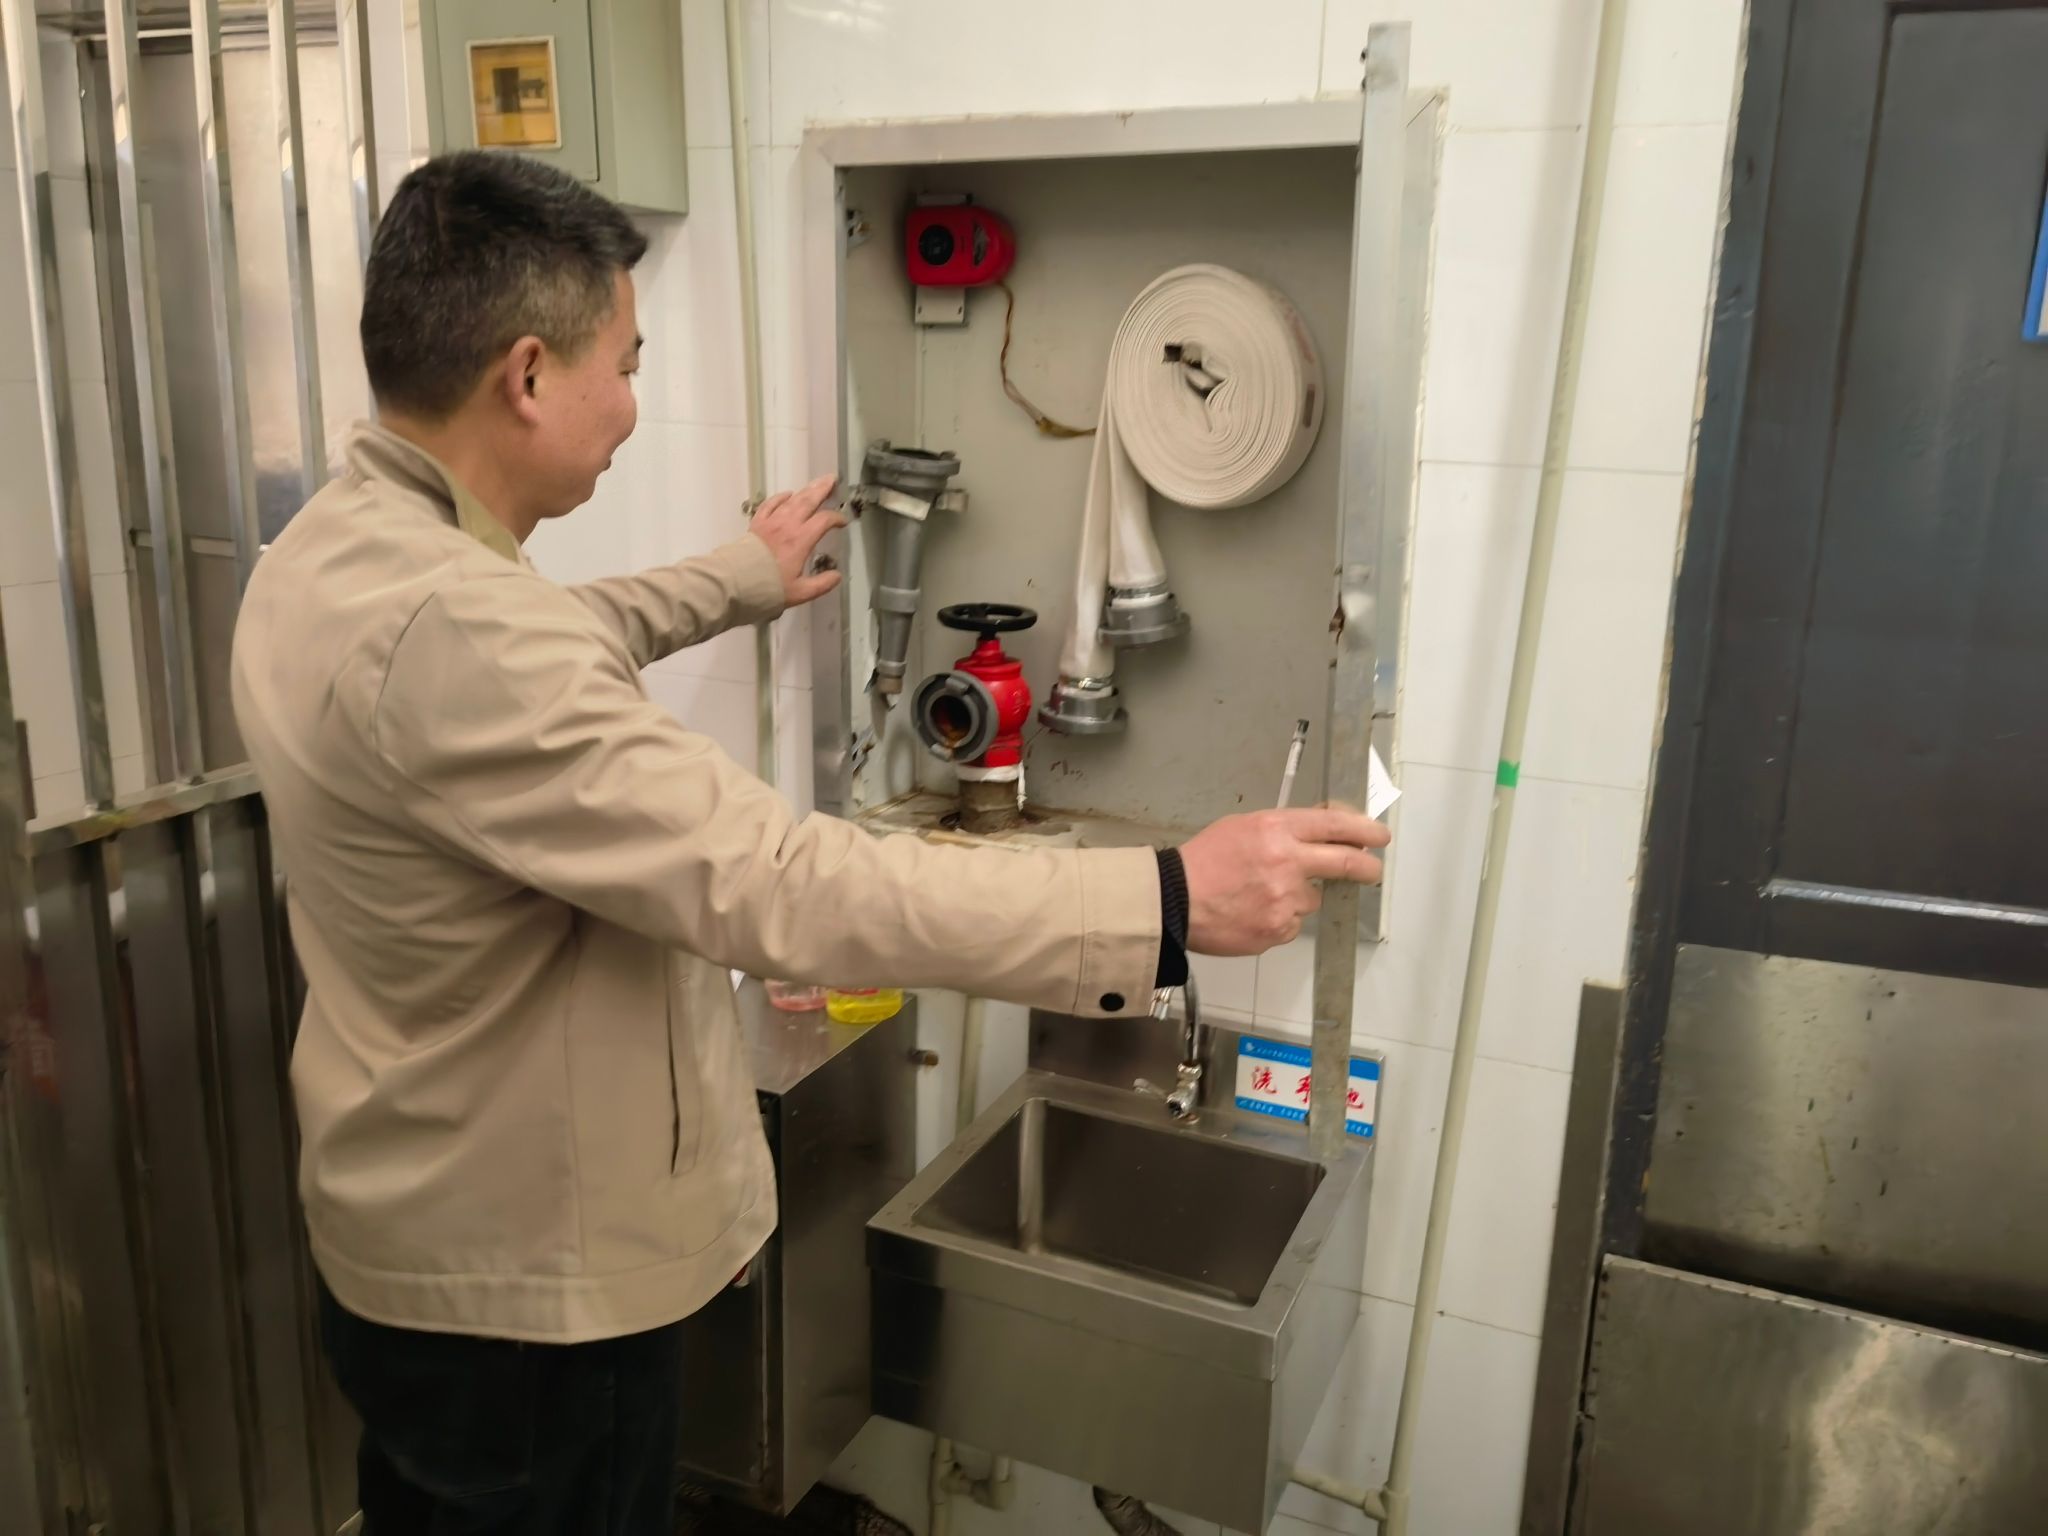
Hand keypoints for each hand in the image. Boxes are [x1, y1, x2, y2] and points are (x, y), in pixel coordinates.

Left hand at [749, 474, 846, 606]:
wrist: (736, 581)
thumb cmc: (770, 586)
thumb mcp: (800, 592)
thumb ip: (821, 584)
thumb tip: (836, 576)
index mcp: (801, 539)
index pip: (824, 521)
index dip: (836, 518)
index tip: (843, 522)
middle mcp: (788, 525)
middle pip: (808, 501)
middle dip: (822, 489)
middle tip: (832, 479)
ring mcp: (771, 522)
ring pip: (792, 500)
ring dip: (805, 490)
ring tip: (816, 483)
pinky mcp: (757, 523)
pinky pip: (770, 504)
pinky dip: (780, 497)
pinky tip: (787, 494)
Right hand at [1178, 807, 1389, 955]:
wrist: (1173, 902)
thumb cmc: (1203, 859)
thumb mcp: (1242, 827)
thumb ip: (1283, 829)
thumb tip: (1321, 832)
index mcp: (1276, 830)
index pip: (1335, 825)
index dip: (1365, 829)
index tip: (1380, 836)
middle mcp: (1287, 863)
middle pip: (1345, 864)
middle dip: (1366, 867)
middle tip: (1371, 870)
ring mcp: (1285, 900)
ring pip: (1312, 899)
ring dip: (1299, 896)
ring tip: (1262, 894)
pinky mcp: (1278, 930)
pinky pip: (1291, 922)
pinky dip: (1279, 918)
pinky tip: (1252, 912)